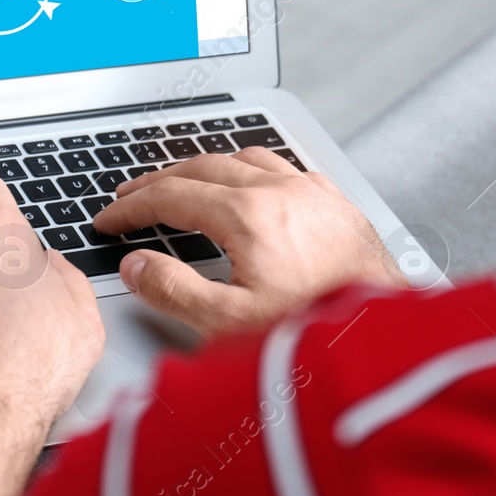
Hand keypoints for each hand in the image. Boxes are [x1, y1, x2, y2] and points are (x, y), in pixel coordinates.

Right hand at [93, 147, 406, 335]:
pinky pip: (282, 166)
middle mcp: (279, 191)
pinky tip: (250, 183)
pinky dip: (249, 169)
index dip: (131, 207)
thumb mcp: (228, 324)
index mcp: (247, 215)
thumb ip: (173, 291)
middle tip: (131, 196)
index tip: (109, 220)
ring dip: (203, 167)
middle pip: (201, 167)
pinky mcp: (334, 200)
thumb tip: (139, 265)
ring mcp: (310, 191)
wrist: (385, 336)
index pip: (170, 196)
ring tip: (182, 180)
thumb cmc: (316, 332)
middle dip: (158, 181)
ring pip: (243, 158)